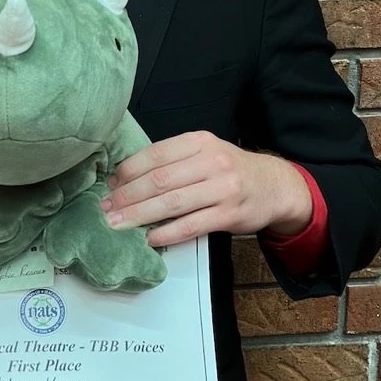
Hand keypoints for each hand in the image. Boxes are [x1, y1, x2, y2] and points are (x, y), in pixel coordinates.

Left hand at [101, 132, 312, 248]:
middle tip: (106, 208)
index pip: (155, 154)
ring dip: (139, 215)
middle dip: (127, 196)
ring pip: (171, 203)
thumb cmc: (231, 170)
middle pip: (159, 180)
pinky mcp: (229, 214)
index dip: (128, 171)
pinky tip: (150, 238)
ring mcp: (222, 188)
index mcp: (200, 142)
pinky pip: (191, 225)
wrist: (274, 186)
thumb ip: (173, 160)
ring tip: (118, 223)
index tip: (110, 184)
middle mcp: (211, 162)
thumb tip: (127, 177)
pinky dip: (166, 233)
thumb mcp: (206, 152)